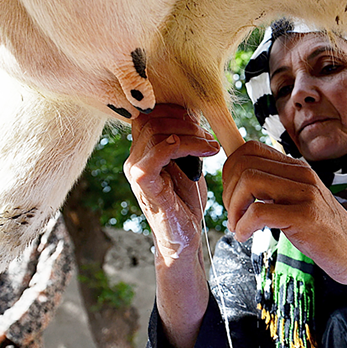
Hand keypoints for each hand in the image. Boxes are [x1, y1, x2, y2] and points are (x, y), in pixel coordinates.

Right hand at [125, 103, 219, 347]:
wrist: (185, 237)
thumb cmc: (186, 202)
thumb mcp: (187, 164)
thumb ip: (185, 141)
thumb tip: (195, 114)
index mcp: (142, 151)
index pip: (149, 113)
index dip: (175, 110)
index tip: (200, 120)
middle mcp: (134, 159)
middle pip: (151, 118)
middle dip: (184, 120)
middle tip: (208, 134)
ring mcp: (137, 172)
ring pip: (156, 133)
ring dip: (191, 134)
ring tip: (212, 146)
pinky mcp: (145, 186)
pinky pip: (155, 156)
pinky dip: (180, 147)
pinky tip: (204, 151)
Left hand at [223, 141, 346, 319]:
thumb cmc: (326, 233)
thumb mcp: (301, 202)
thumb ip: (279, 189)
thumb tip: (242, 184)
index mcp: (298, 168)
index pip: (250, 148)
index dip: (230, 169)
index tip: (230, 196)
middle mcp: (302, 174)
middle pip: (244, 163)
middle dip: (227, 191)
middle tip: (233, 216)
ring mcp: (305, 194)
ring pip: (248, 182)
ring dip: (234, 208)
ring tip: (238, 227)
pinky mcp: (305, 216)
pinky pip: (259, 211)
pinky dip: (244, 226)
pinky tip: (246, 237)